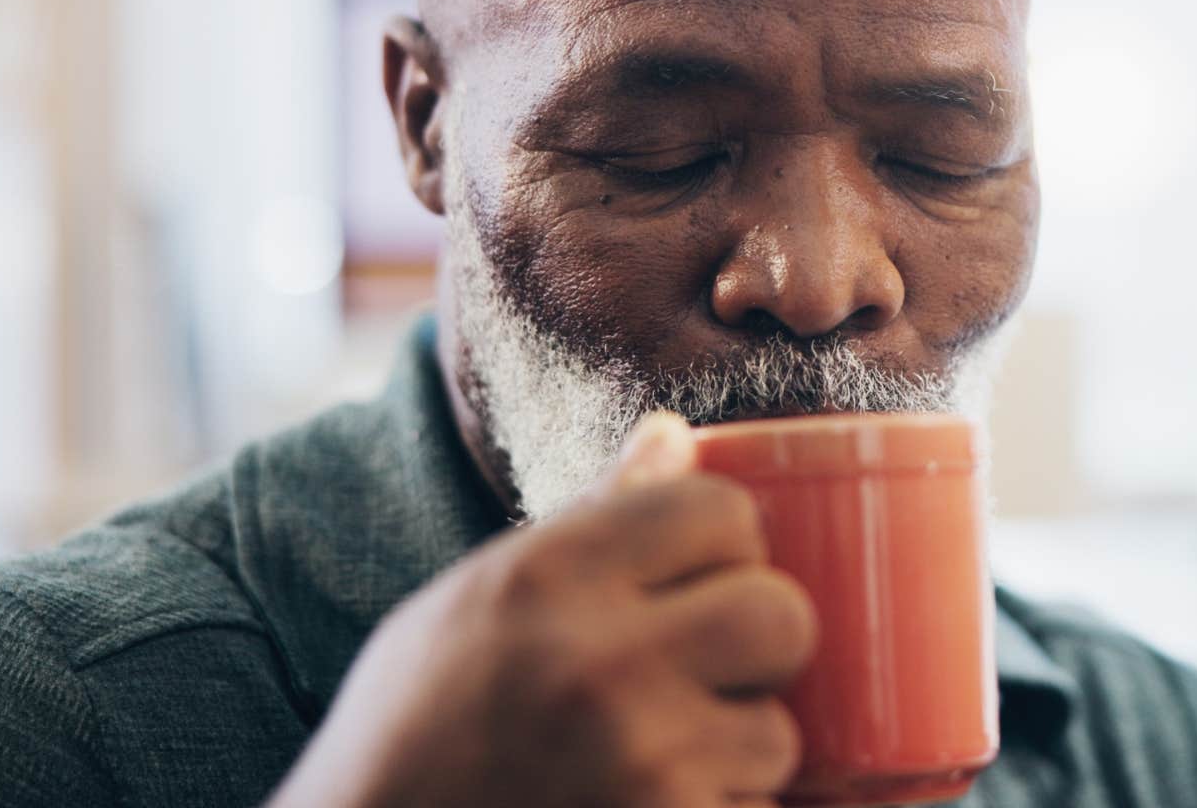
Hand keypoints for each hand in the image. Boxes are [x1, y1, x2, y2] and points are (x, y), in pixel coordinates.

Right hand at [268, 413, 817, 807]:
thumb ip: (588, 520)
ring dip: (734, 758)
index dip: (727, 546)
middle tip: (705, 675)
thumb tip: (675, 431)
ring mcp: (638, 766)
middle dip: (758, 647)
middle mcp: (598, 665)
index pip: (724, 509)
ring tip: (653, 765)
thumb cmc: (414, 734)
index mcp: (547, 577)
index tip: (699, 580)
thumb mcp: (474, 604)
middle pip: (782, 615)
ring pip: (776, 736)